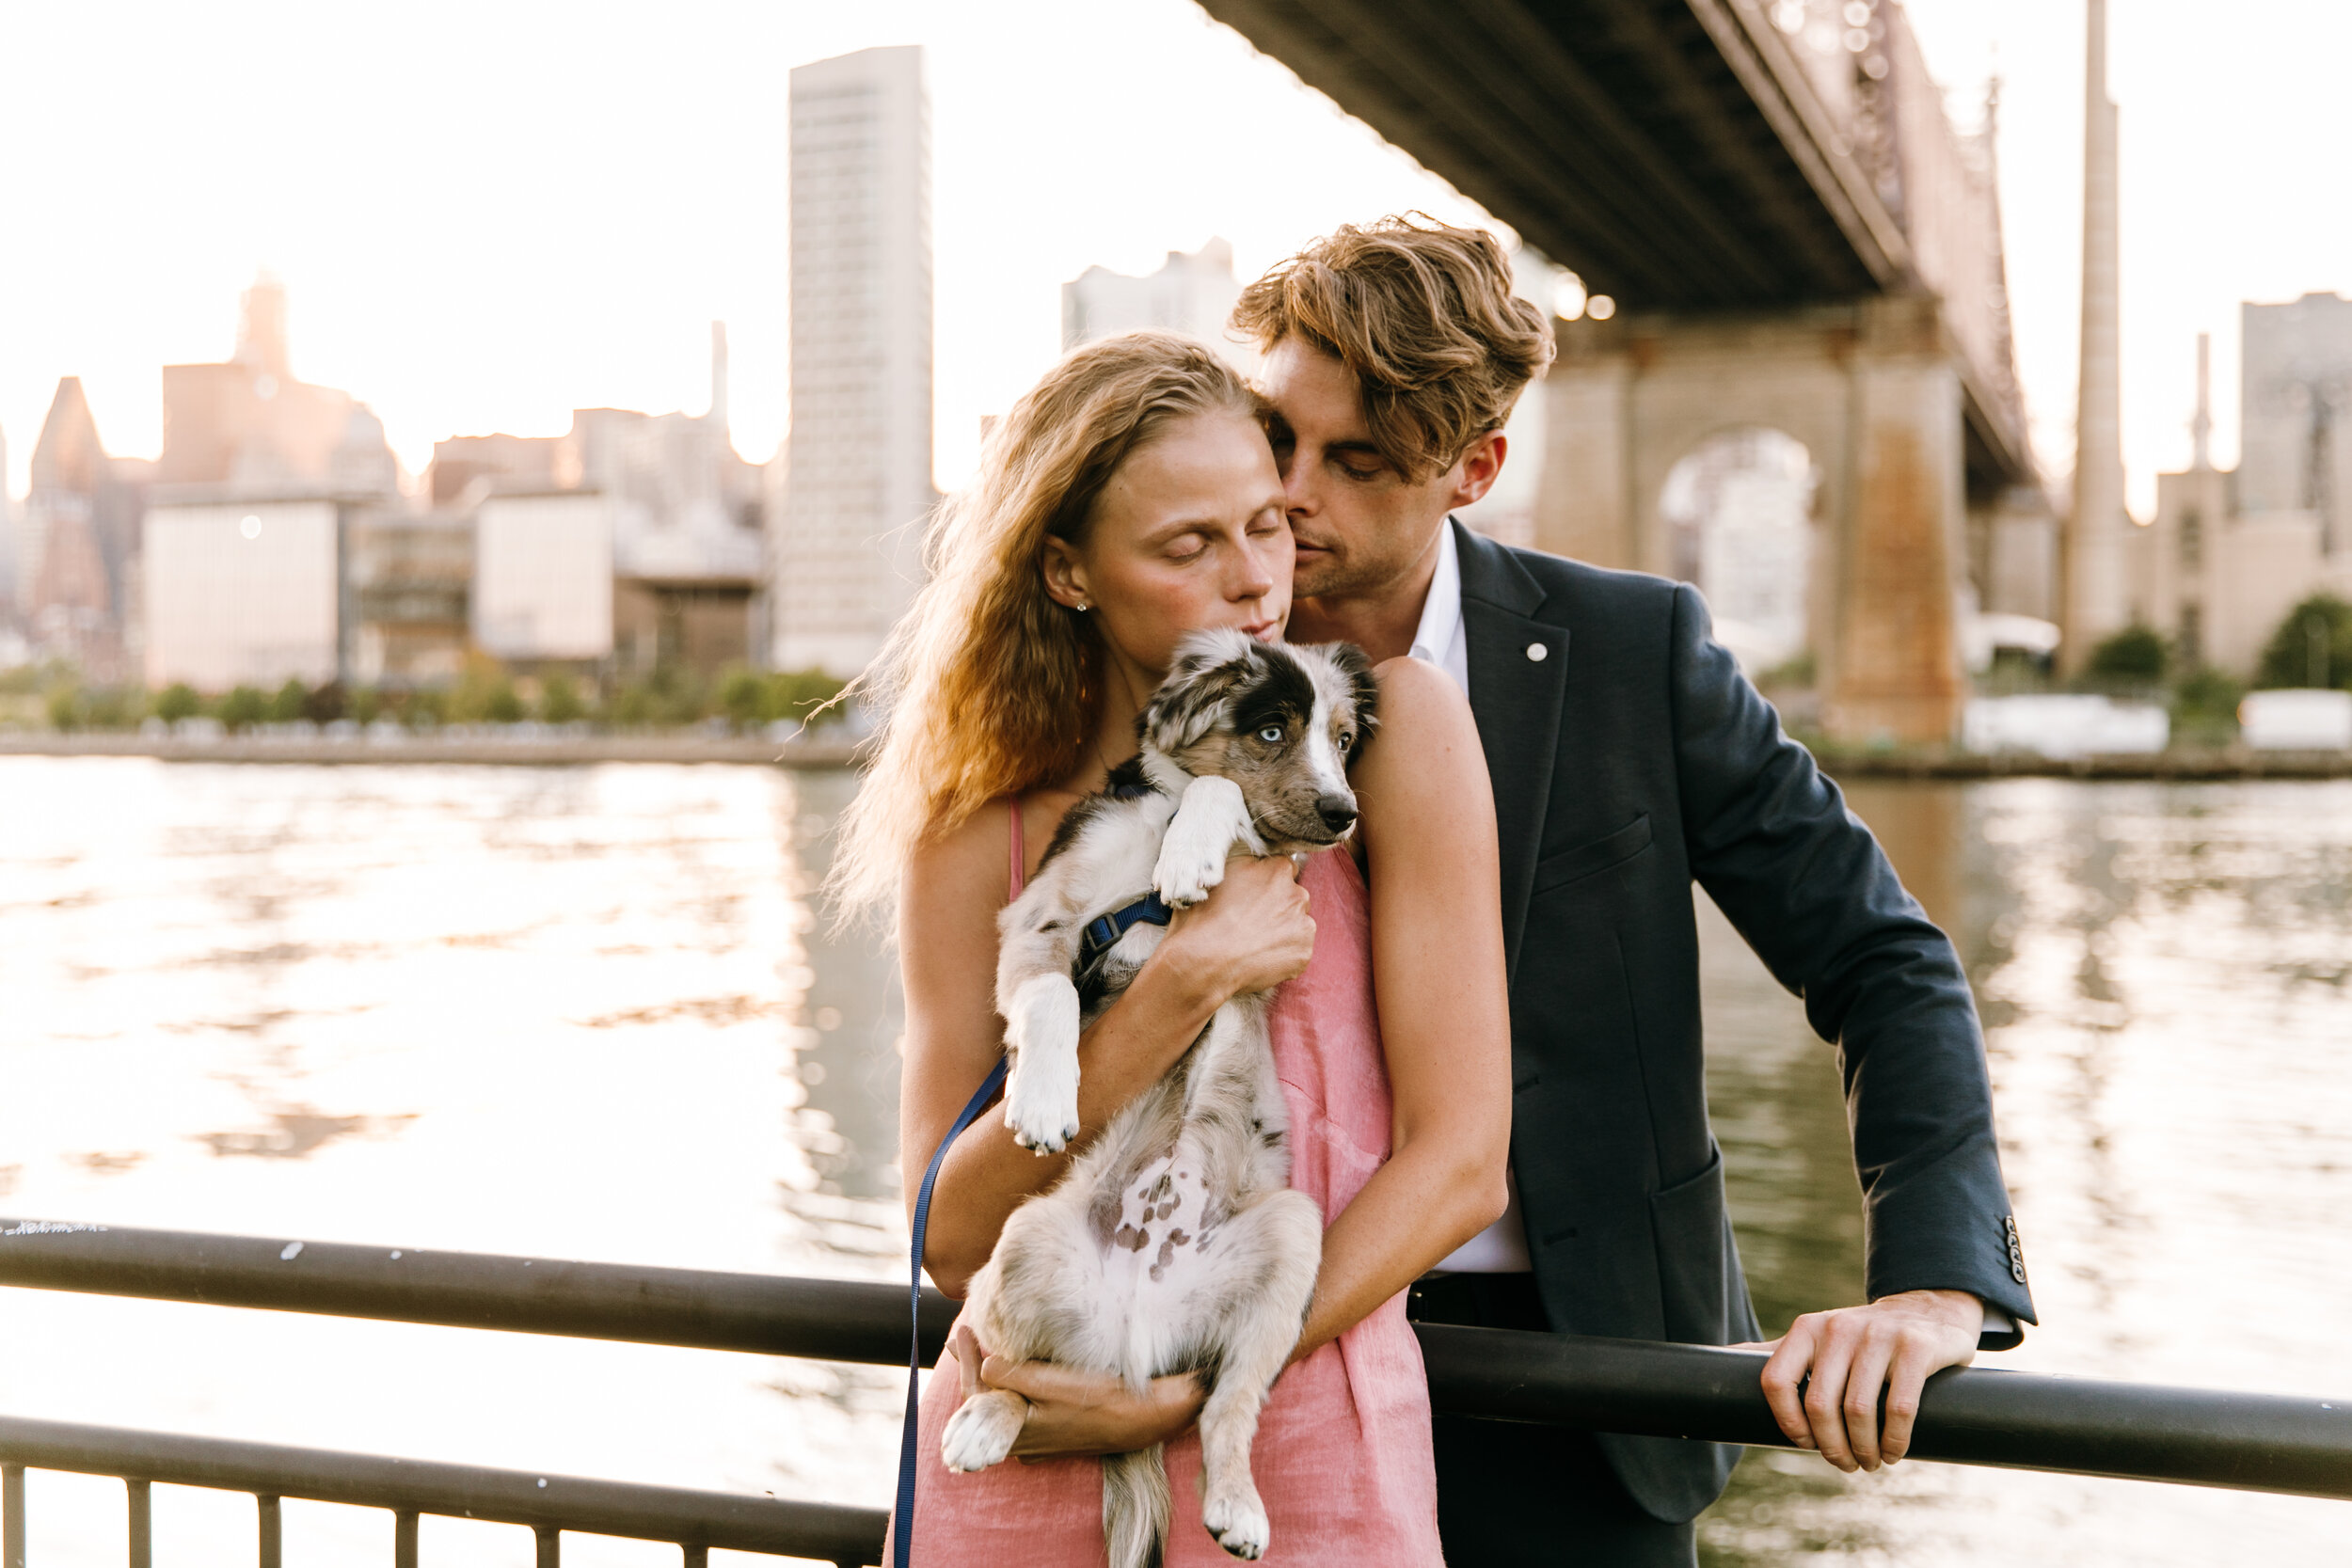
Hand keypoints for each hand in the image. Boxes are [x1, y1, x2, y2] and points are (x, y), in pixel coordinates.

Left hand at [951, 1326, 1202, 1457]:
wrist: (1143, 1418)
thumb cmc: (1101, 1399)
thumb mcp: (1053, 1383)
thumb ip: (1012, 1376)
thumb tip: (984, 1365)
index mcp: (1017, 1431)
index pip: (975, 1395)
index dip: (966, 1361)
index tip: (961, 1331)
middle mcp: (1022, 1443)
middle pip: (986, 1402)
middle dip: (974, 1368)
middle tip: (962, 1336)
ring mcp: (1037, 1442)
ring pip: (1003, 1406)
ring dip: (991, 1377)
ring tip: (978, 1351)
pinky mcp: (1052, 1436)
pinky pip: (1020, 1411)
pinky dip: (1010, 1388)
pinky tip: (1011, 1372)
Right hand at [1154, 853, 1313, 1003]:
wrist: (1204, 961)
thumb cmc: (1206, 917)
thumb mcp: (1221, 874)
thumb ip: (1248, 864)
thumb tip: (1256, 865)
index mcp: (1278, 870)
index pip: (1283, 870)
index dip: (1268, 884)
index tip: (1255, 896)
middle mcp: (1297, 895)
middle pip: (1294, 898)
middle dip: (1279, 907)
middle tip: (1252, 922)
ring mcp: (1304, 925)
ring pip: (1298, 925)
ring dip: (1283, 931)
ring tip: (1254, 943)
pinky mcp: (1303, 954)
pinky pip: (1297, 951)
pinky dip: (1284, 955)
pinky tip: (1260, 958)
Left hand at [1745, 1289, 1982, 1471]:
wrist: (1927, 1314)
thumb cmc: (1862, 1341)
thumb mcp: (1816, 1340)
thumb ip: (1775, 1353)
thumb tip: (1717, 1362)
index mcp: (1806, 1329)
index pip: (1775, 1381)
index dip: (1786, 1422)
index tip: (1806, 1443)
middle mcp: (1838, 1327)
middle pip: (1819, 1405)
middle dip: (1831, 1448)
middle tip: (1847, 1465)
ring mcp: (1878, 1334)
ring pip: (1859, 1410)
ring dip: (1865, 1451)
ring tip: (1871, 1462)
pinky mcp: (1916, 1347)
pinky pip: (1899, 1408)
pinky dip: (1894, 1442)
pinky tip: (1894, 1452)